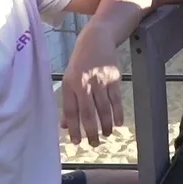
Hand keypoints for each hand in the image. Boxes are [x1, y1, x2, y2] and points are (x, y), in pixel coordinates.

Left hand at [62, 27, 123, 146]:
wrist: (97, 39)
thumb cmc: (80, 62)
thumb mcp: (69, 79)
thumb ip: (68, 102)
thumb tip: (65, 125)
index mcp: (69, 85)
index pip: (70, 111)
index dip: (73, 128)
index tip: (76, 142)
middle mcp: (83, 84)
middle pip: (88, 113)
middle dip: (91, 131)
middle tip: (94, 144)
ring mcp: (99, 81)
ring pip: (103, 108)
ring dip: (105, 125)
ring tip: (106, 135)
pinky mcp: (114, 78)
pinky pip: (116, 99)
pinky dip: (117, 113)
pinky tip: (118, 123)